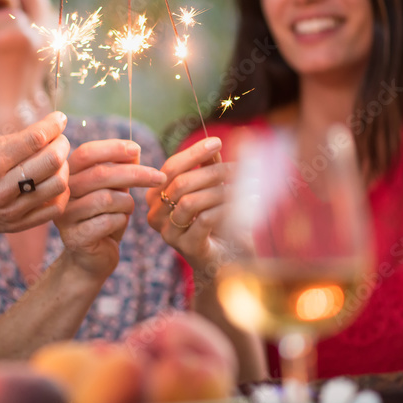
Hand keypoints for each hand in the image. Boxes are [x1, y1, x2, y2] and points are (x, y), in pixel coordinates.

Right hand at [0, 112, 71, 235]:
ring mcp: (11, 210)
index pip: (35, 139)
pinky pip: (54, 209)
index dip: (54, 125)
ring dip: (63, 168)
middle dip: (62, 143)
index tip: (60, 118)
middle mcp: (3, 188)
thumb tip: (47, 130)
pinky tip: (51, 183)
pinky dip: (60, 193)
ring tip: (55, 162)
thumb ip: (14, 140)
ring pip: (58, 185)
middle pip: (52, 161)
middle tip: (58, 139)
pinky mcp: (16, 225)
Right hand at [55, 139, 165, 281]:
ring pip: (106, 199)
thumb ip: (121, 168)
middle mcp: (62, 194)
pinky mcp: (74, 237)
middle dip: (135, 173)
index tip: (137, 149)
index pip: (86, 153)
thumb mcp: (115, 189)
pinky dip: (121, 221)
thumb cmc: (105, 217)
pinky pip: (108, 221)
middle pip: (100, 174)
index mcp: (68, 176)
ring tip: (128, 210)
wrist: (92, 258)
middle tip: (160, 177)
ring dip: (127, 203)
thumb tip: (133, 150)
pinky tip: (118, 225)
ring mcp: (65, 216)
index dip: (112, 148)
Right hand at [146, 137, 235, 278]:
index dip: (192, 152)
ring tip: (244, 187)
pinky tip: (246, 203)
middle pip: (180, 183)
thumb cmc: (220, 222)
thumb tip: (213, 143)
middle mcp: (155, 215)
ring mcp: (169, 234)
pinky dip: (228, 207)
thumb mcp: (213, 188)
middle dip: (212, 172)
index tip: (216, 142)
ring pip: (191, 201)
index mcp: (156, 197)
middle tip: (238, 169)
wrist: (229, 260)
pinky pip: (205, 219)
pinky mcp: (187, 247)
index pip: (169, 168)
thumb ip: (209, 167)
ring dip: (221, 191)